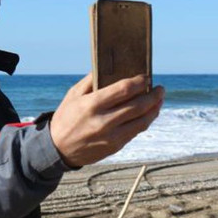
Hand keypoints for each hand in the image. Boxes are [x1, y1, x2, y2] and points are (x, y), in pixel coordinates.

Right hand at [49, 73, 163, 167]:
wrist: (57, 149)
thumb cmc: (66, 117)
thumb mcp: (73, 95)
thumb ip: (91, 81)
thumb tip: (111, 68)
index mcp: (92, 104)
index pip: (124, 90)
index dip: (139, 82)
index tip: (146, 78)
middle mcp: (103, 121)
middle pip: (138, 106)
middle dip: (153, 95)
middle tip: (160, 88)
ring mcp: (111, 136)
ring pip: (141, 121)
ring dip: (154, 110)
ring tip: (159, 101)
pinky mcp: (114, 147)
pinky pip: (135, 132)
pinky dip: (144, 121)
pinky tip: (147, 114)